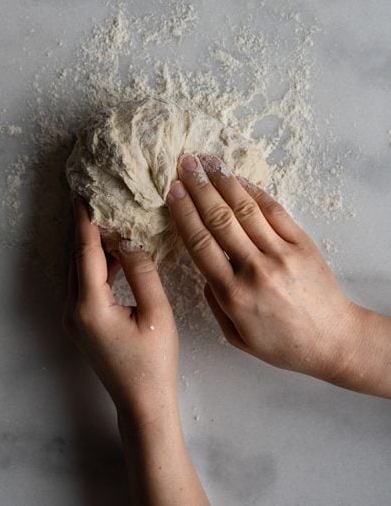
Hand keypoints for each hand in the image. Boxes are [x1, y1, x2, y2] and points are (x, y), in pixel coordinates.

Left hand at [65, 198, 215, 505]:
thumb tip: (128, 239)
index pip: (84, 252)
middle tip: (95, 198)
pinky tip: (113, 252)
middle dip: (84, 228)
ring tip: (106, 218)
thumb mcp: (156, 312)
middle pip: (76, 259)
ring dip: (90, 246)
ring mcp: (75, 318)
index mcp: (90, 305)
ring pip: (79, 271)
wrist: (143, 403)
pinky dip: (96, 265)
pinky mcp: (83, 323)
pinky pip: (85, 284)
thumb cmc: (154, 362)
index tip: (84, 194)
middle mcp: (74, 310)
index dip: (85, 222)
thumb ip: (141, 271)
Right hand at [166, 154, 365, 388]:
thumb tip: (205, 270)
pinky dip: (255, 192)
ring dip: (224, 182)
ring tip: (208, 161)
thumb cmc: (283, 343)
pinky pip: (274, 211)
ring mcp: (281, 253)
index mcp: (234, 294)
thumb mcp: (236, 336)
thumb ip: (215, 302)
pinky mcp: (302, 244)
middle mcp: (255, 269)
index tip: (172, 191)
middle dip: (199, 188)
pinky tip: (239, 179)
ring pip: (245, 210)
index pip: (201, 244)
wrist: (333, 340)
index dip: (184, 213)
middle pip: (219, 219)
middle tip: (184, 164)